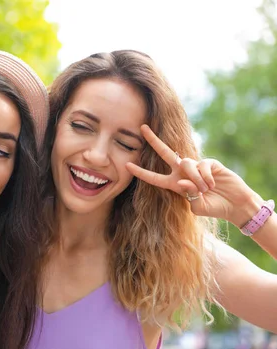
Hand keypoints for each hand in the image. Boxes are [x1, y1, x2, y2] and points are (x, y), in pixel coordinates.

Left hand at [125, 125, 261, 225]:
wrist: (234, 205)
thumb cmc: (214, 207)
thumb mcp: (198, 206)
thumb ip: (189, 195)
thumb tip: (183, 181)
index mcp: (175, 184)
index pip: (154, 178)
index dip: (140, 172)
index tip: (126, 165)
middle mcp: (183, 172)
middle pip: (165, 154)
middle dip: (154, 141)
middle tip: (142, 128)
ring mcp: (196, 166)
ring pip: (186, 164)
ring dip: (195, 178)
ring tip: (206, 189)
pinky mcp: (210, 163)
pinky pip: (201, 165)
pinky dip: (206, 176)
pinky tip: (213, 183)